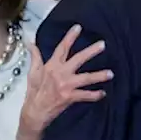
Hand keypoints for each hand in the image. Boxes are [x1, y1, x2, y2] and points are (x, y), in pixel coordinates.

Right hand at [17, 24, 109, 139]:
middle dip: (91, 52)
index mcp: (52, 66)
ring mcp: (66, 86)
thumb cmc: (34, 91)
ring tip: (111, 73)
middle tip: (103, 44)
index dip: (70, 37)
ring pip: (86, 78)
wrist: (34, 112)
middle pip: (78, 59)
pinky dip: (94, 95)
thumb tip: (29, 41)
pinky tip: (103, 93)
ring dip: (99, 76)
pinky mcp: (70, 97)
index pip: (62, 48)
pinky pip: (85, 96)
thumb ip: (35, 55)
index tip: (78, 27)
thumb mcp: (32, 72)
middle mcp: (60, 73)